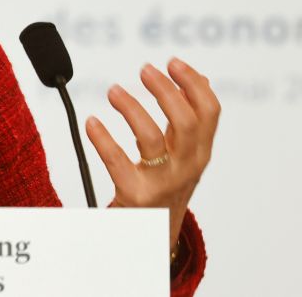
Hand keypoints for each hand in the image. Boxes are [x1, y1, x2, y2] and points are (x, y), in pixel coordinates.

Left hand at [85, 58, 219, 251]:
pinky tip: (91, 123)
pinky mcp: (136, 196)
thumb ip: (189, 120)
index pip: (210, 112)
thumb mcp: (184, 154)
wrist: (151, 240)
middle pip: (186, 120)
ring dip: (131, 107)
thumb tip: (201, 77)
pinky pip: (117, 162)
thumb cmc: (164, 188)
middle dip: (166, 90)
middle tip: (144, 70)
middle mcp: (187, 167)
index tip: (172, 62)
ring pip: (152, 137)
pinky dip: (102, 138)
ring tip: (113, 91)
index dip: (194, 82)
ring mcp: (163, 183)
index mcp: (200, 152)